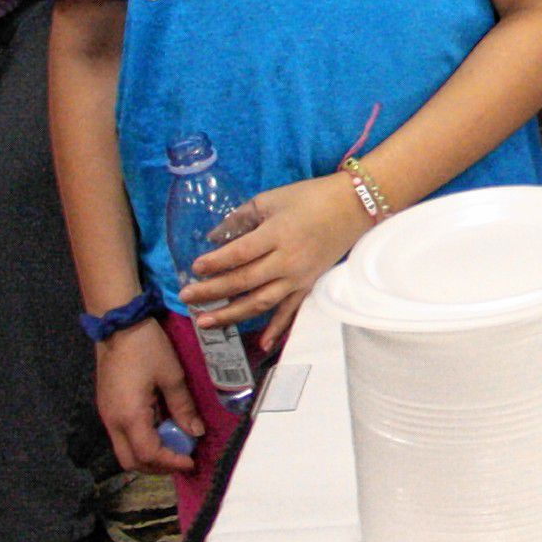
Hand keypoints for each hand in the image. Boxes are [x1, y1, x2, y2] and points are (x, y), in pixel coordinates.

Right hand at [94, 324, 200, 475]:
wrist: (118, 325)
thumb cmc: (147, 347)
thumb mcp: (172, 376)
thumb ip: (183, 407)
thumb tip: (196, 432)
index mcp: (129, 416)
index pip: (148, 454)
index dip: (170, 462)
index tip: (191, 461)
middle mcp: (112, 421)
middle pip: (130, 461)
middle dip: (157, 466)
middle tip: (182, 459)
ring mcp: (106, 415)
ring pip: (124, 450)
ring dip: (148, 455)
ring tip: (174, 446)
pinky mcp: (107, 407)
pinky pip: (121, 436)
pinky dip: (141, 441)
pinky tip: (160, 430)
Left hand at [178, 173, 364, 348]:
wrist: (355, 205)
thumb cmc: (311, 197)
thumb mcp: (272, 199)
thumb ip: (241, 217)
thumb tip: (215, 237)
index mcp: (278, 234)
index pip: (239, 254)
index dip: (215, 263)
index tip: (195, 269)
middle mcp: (287, 260)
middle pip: (244, 281)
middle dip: (212, 291)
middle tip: (186, 297)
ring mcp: (299, 277)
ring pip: (261, 302)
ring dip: (231, 314)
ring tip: (205, 322)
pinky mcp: (310, 285)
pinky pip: (291, 311)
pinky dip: (277, 329)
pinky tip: (261, 344)